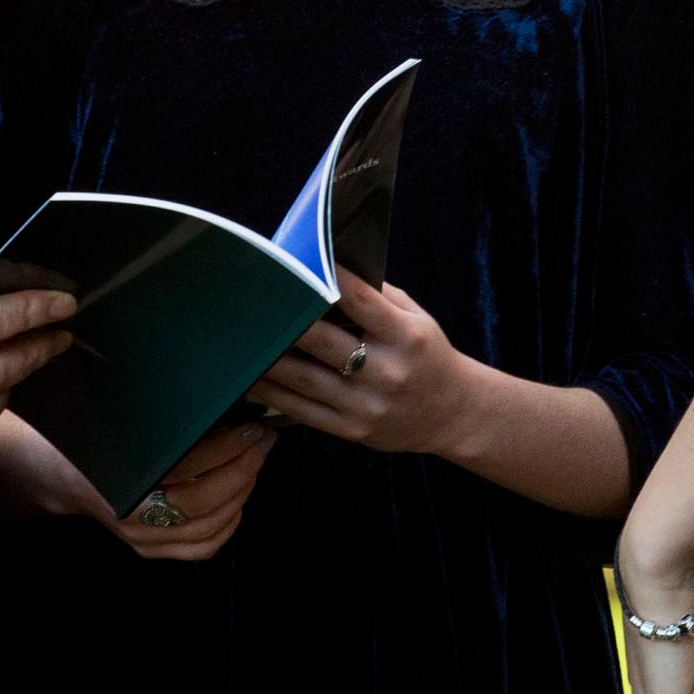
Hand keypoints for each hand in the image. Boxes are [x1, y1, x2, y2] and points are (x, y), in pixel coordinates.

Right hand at [109, 420, 274, 560]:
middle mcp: (132, 515)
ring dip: (241, 493)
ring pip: (208, 527)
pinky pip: (201, 548)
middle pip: (203, 502)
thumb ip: (168, 423)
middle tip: (261, 442)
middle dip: (242, 469)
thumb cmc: (96, 440)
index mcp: (122, 476)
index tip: (250, 428)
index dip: (225, 448)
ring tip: (254, 463)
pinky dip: (228, 525)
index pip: (187, 467)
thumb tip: (226, 407)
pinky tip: (239, 500)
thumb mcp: (125, 422)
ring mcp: (142, 538)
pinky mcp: (151, 550)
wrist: (63, 475)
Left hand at [255, 270, 480, 456]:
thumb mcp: (417, 319)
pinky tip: (252, 379)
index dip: (327, 280)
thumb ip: (378, 297)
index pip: (361, 301)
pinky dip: (272, 393)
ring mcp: (366, 404)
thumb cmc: (427, 356)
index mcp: (406, 337)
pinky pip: (302, 410)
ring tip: (240, 342)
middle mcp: (387, 372)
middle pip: (323, 341)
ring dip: (268, 358)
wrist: (453, 413)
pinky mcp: (352, 430)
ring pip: (304, 378)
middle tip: (253, 302)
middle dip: (286, 321)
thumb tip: (329, 271)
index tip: (298, 263)